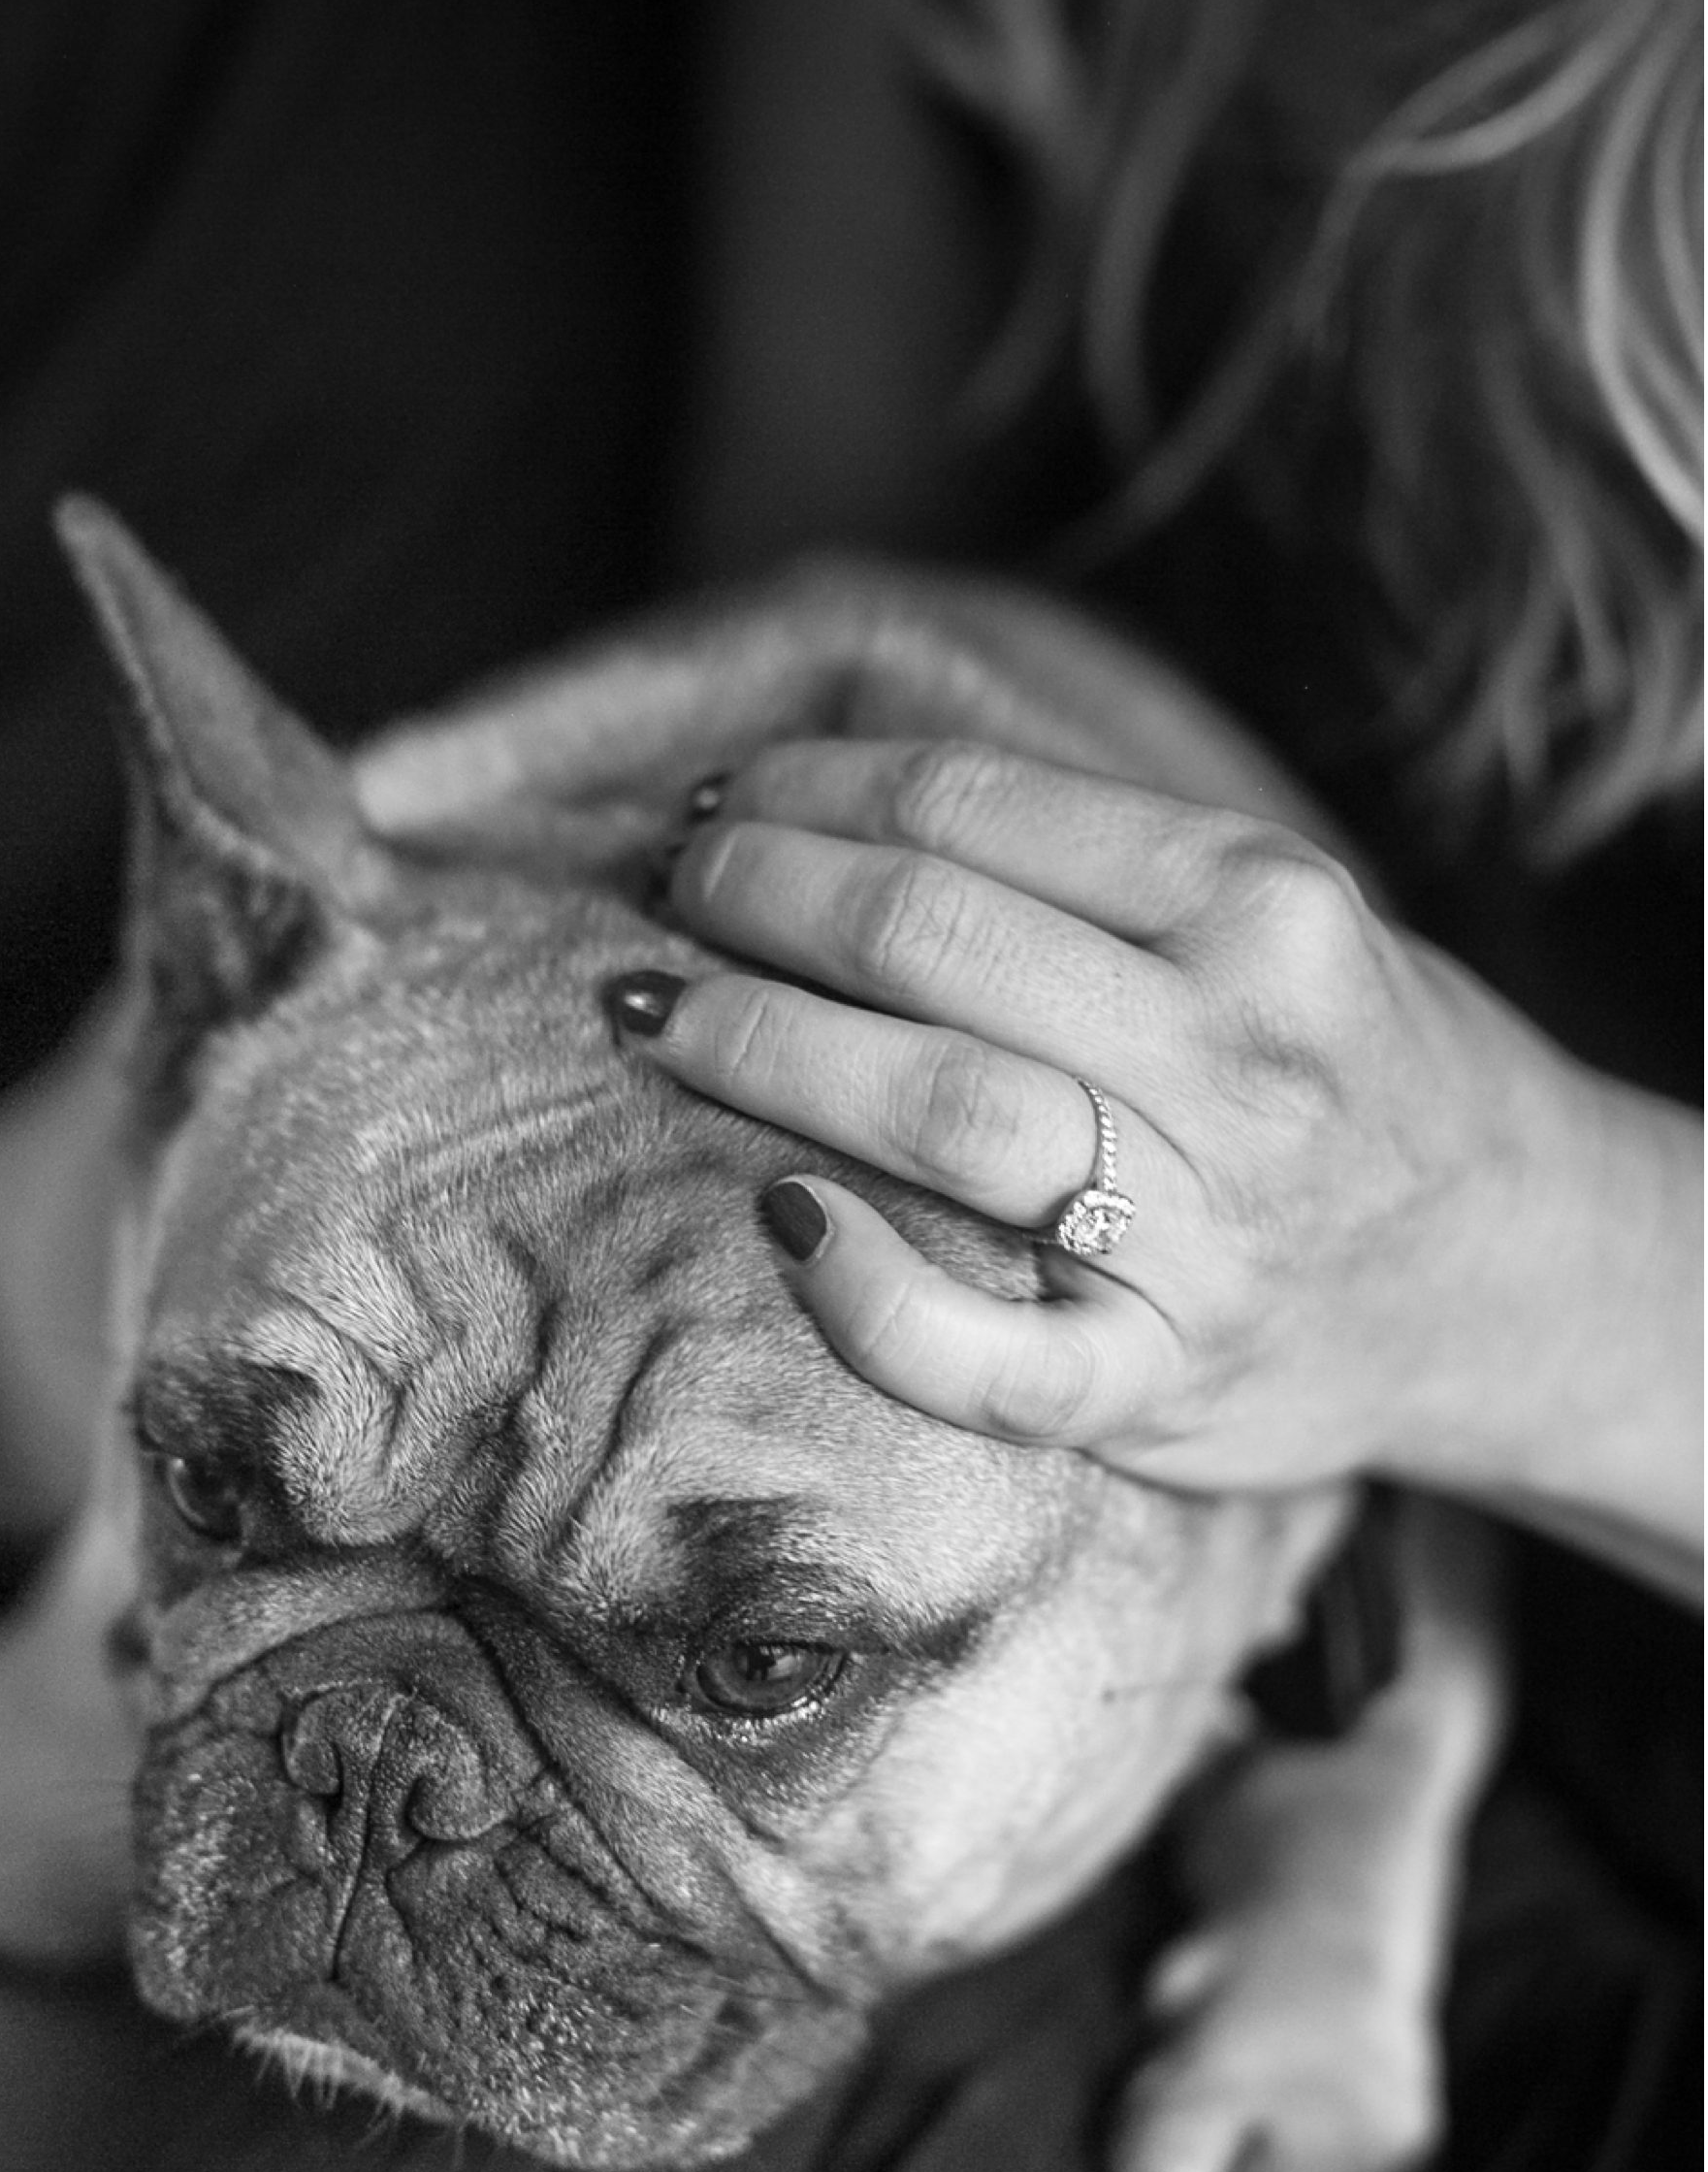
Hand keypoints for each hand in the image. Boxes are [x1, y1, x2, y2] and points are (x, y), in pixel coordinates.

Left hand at [612, 738, 1699, 1561]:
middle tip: (670, 896)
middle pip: (926, 941)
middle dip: (756, 901)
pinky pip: (983, 1359)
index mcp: (1262, 904)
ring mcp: (1203, 1229)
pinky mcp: (1163, 1382)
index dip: (809, 790)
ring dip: (759, 1049)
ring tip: (657, 1015)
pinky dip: (862, 1294)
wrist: (1513, 1270)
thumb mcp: (1271, 920)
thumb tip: (829, 801)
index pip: (971, 809)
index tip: (726, 799)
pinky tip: (774, 1220)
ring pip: (936, 1109)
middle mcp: (1238, 1053)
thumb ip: (1090, 867)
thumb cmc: (1348, 1068)